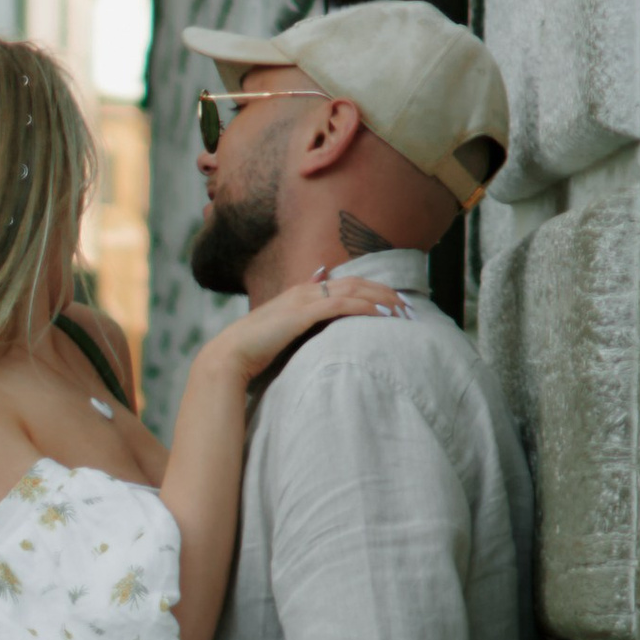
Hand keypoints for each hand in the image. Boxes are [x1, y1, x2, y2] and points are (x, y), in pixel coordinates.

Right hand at [201, 271, 409, 385]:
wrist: (228, 356)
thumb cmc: (252, 351)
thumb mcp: (281, 333)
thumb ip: (301, 323)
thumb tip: (315, 322)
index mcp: (300, 293)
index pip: (346, 283)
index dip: (373, 290)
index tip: (395, 304)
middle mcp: (304, 290)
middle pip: (356, 283)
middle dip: (386, 294)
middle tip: (410, 308)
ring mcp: (303, 300)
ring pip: (353, 290)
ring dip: (382, 299)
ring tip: (404, 312)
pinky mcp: (302, 314)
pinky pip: (341, 304)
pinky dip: (365, 307)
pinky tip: (382, 315)